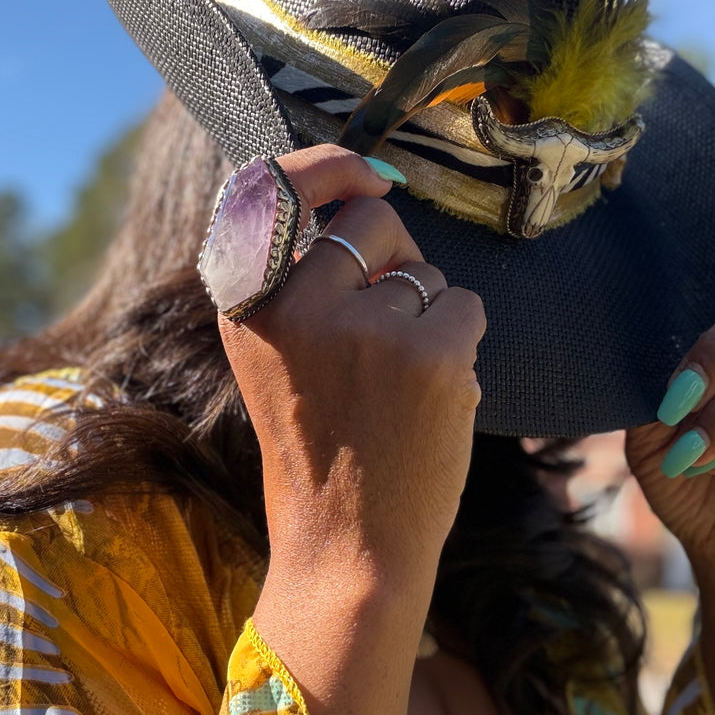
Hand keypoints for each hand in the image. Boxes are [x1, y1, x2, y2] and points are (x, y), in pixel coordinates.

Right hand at [219, 144, 485, 587]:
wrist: (348, 549)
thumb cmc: (322, 452)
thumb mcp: (276, 359)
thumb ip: (299, 284)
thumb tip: (367, 197)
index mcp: (249, 307)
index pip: (271, 189)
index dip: (325, 165)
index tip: (366, 173)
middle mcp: (299, 305)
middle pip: (371, 222)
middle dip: (395, 257)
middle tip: (387, 332)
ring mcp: (367, 327)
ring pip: (425, 269)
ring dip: (428, 312)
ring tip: (400, 386)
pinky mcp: (432, 352)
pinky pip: (466, 305)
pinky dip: (462, 345)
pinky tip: (432, 400)